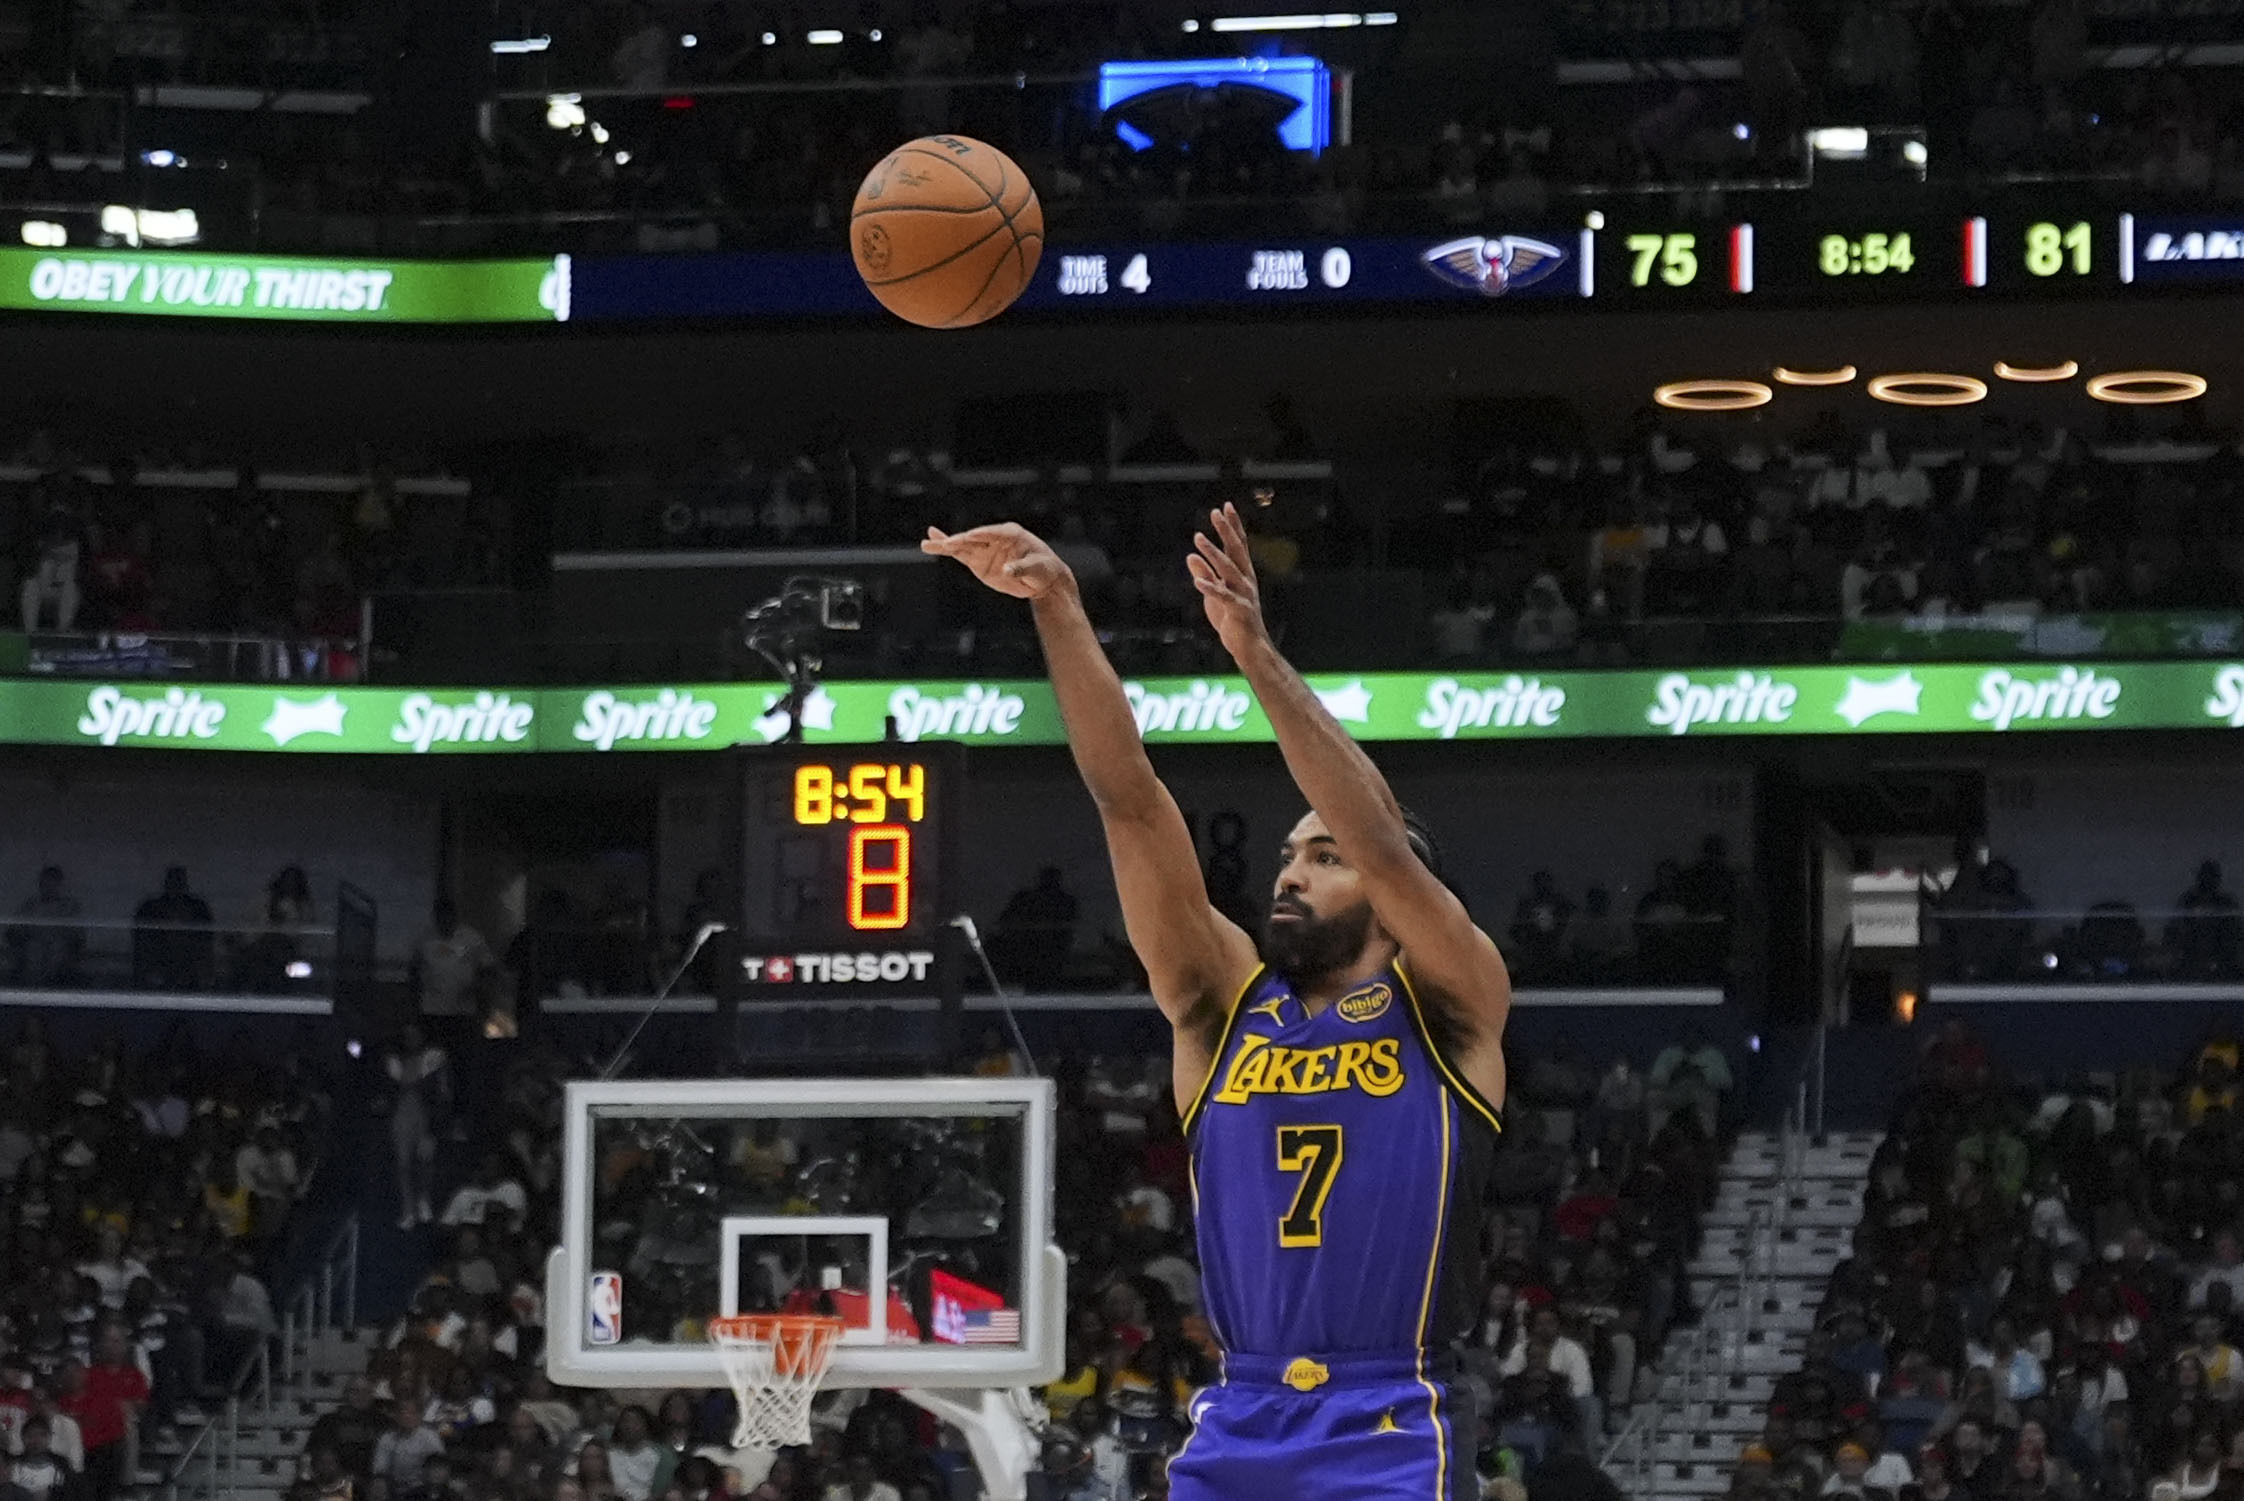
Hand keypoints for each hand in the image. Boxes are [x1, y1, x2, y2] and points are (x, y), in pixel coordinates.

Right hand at [920, 522, 1072, 599]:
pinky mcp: (979, 562)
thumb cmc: (1044, 568)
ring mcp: (985, 550)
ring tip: (926, 543)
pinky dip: (947, 550)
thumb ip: (1021, 568)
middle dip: (958, 541)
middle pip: (973, 538)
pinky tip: (932, 544)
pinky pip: (960, 555)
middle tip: (944, 543)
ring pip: (962, 546)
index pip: (992, 533)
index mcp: (1011, 534)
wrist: (1043, 579)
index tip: (969, 536)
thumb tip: (1007, 570)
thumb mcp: (1037, 568)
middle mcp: (994, 539)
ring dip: (945, 544)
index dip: (981, 535)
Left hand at [1187, 502, 1268, 656]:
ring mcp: (1244, 594)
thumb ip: (1206, 575)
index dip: (1232, 526)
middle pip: (1236, 551)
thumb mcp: (1214, 594)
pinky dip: (1210, 588)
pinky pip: (1222, 596)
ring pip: (1228, 569)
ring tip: (1198, 538)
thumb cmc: (1232, 620)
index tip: (1225, 506)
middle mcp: (1246, 580)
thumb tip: (1191, 556)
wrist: (1248, 647)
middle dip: (1226, 531)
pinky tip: (1197, 581)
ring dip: (1212, 553)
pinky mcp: (1238, 610)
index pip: (1238, 545)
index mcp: (1242, 574)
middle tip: (1215, 512)